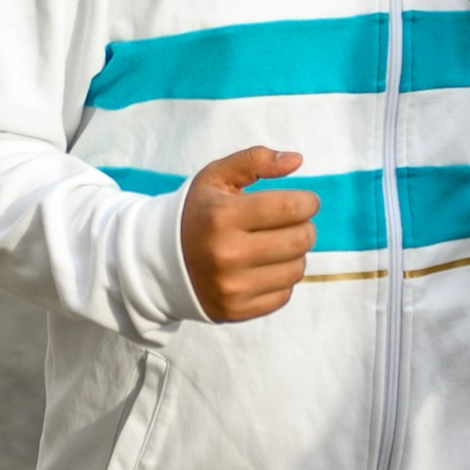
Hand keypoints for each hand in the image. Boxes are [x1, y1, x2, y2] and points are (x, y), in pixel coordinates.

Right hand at [180, 146, 318, 322]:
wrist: (161, 261)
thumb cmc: (199, 213)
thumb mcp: (217, 177)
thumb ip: (256, 160)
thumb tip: (296, 160)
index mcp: (222, 216)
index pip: (291, 208)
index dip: (307, 202)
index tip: (305, 202)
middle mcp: (227, 254)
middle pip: (300, 240)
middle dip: (304, 227)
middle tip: (291, 223)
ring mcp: (232, 287)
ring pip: (297, 269)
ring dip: (294, 254)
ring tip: (275, 245)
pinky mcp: (236, 310)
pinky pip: (284, 294)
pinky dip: (281, 279)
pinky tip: (263, 268)